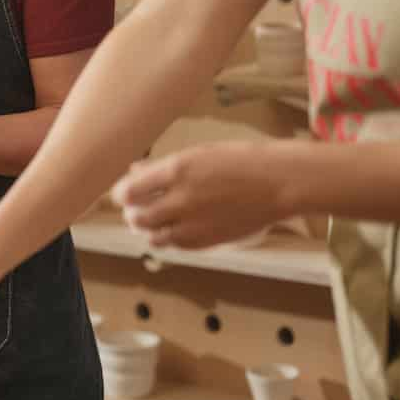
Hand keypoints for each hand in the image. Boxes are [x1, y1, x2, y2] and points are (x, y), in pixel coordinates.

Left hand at [111, 142, 280, 248]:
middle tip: (136, 208)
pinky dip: (167, 239)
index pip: (129, 191)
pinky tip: (173, 228)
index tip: (124, 193)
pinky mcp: (208, 241)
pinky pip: (175, 246)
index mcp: (177, 170)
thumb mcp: (198, 154)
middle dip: (132, 213)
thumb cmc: (241, 160)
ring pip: (153, 236)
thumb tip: (134, 172)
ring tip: (153, 219)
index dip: (121, 194)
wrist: (278, 182)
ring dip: (147, 229)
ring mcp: (195, 223)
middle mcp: (182, 199)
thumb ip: (163, 167)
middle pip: (137, 217)